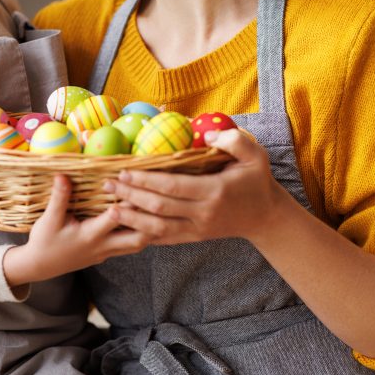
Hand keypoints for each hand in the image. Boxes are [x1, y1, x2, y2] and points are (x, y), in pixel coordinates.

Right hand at [2, 174, 150, 286]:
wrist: (40, 266)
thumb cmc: (44, 241)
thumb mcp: (49, 219)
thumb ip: (59, 197)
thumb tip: (63, 175)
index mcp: (90, 235)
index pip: (115, 219)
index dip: (126, 202)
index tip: (134, 185)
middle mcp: (103, 246)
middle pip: (138, 238)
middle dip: (149, 220)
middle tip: (158, 200)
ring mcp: (107, 252)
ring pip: (138, 244)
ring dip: (149, 229)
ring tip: (156, 210)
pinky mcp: (106, 254)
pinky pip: (130, 246)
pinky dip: (140, 234)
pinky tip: (145, 221)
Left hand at [103, 129, 291, 245]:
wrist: (266, 216)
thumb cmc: (257, 181)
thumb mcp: (255, 155)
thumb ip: (233, 141)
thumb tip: (207, 135)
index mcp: (214, 191)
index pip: (173, 187)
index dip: (146, 180)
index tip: (125, 171)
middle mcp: (203, 214)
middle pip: (159, 207)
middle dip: (131, 196)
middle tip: (108, 185)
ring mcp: (198, 229)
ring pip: (158, 228)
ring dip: (132, 218)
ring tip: (110, 207)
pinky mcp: (194, 237)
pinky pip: (165, 239)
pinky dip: (144, 233)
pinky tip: (126, 226)